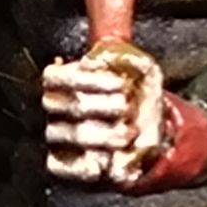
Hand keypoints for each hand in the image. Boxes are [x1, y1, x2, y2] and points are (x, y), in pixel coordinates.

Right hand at [41, 47, 166, 185]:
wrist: (150, 136)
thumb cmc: (138, 96)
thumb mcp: (137, 67)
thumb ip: (125, 51)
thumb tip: (113, 39)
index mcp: (64, 80)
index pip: (58, 77)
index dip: (89, 80)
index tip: (121, 85)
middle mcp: (56, 107)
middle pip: (68, 105)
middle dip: (100, 107)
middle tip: (127, 109)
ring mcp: (59, 136)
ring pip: (67, 134)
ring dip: (101, 135)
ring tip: (128, 134)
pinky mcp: (64, 164)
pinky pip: (59, 167)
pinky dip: (81, 167)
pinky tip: (102, 165)